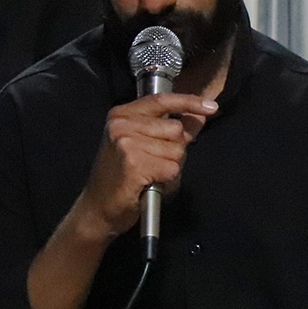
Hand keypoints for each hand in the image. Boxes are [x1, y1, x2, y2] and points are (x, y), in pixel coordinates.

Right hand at [76, 93, 217, 239]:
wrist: (97, 208)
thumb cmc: (120, 179)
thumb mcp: (141, 145)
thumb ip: (170, 130)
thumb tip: (200, 115)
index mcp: (122, 114)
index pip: (162, 100)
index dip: (189, 102)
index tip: (210, 107)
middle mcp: (122, 124)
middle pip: (175, 129)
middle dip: (174, 149)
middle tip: (153, 163)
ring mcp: (127, 143)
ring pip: (177, 150)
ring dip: (170, 166)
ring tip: (149, 174)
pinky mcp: (135, 164)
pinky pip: (172, 168)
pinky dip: (167, 180)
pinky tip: (149, 183)